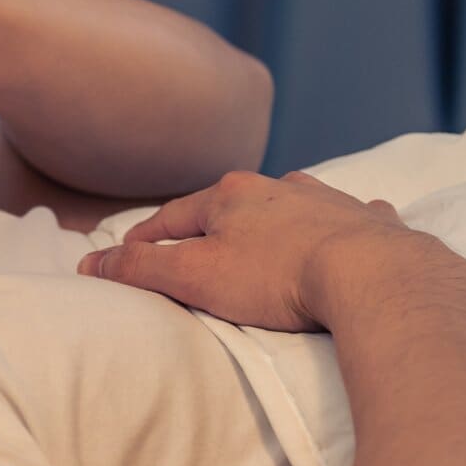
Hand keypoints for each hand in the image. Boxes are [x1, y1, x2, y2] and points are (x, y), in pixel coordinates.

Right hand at [74, 170, 465, 332]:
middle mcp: (280, 187)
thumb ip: (142, 269)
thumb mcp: (195, 277)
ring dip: (273, 221)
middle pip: (232, 207)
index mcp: (231, 196)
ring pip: (291, 206)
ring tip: (264, 241)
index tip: (126, 254)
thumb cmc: (278, 278)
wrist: (374, 276)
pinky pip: (349, 219)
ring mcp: (329, 201)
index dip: (146, 238)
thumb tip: (91, 263)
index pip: (173, 215)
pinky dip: (339, 227)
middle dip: (211, 226)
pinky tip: (345, 235)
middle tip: (194, 248)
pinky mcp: (370, 223)